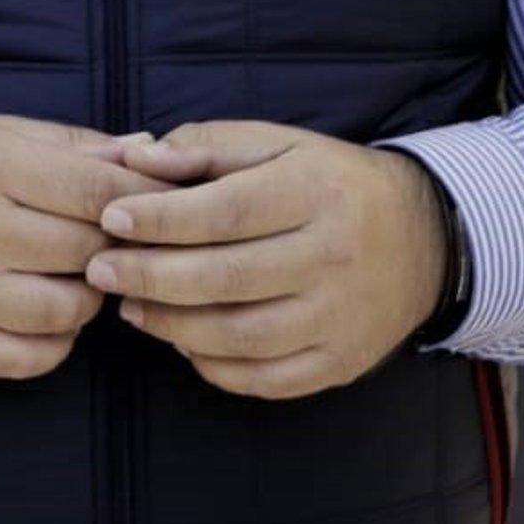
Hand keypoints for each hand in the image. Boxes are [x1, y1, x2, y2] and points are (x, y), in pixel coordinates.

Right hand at [0, 113, 177, 381]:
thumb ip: (71, 145)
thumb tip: (149, 155)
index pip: (94, 190)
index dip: (138, 199)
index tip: (155, 204)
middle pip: (88, 250)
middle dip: (114, 246)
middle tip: (114, 241)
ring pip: (68, 311)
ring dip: (87, 296)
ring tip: (75, 275)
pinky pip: (29, 359)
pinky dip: (53, 342)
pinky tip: (45, 314)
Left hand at [86, 121, 447, 398]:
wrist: (422, 240)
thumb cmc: (328, 183)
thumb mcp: (277, 145)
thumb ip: (204, 148)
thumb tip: (134, 160)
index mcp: (315, 193)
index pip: (225, 212)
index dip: (161, 219)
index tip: (111, 219)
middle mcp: (332, 257)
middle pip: (225, 278)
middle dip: (151, 276)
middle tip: (101, 268)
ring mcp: (338, 318)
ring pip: (239, 336)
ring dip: (172, 325)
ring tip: (130, 306)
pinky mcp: (339, 363)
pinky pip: (263, 378)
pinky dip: (213, 365)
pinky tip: (181, 340)